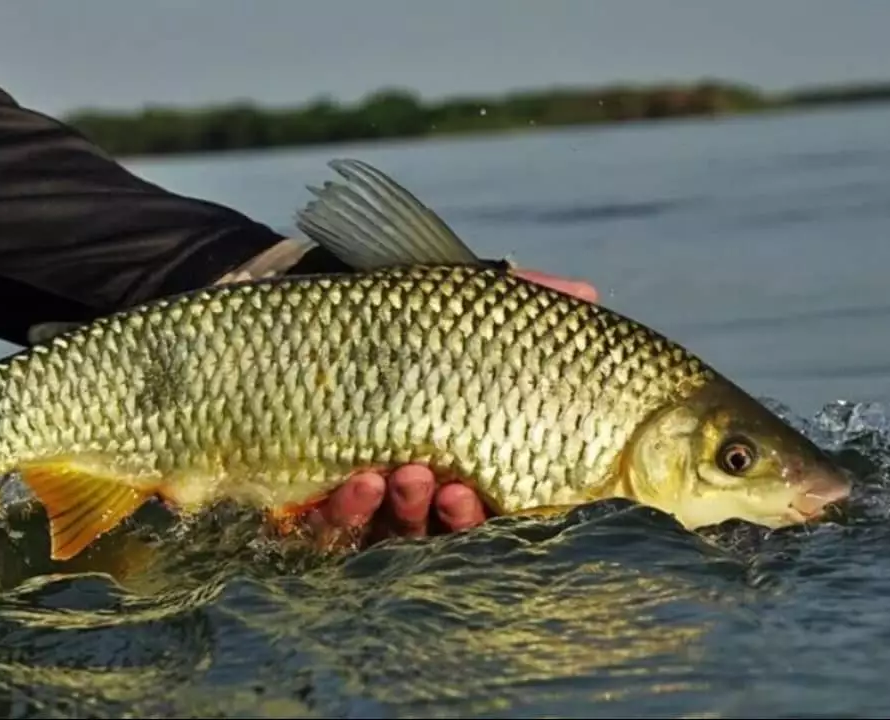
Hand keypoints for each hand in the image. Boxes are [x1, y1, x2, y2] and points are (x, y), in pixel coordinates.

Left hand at [315, 269, 597, 544]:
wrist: (303, 326)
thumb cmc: (392, 324)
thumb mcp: (452, 307)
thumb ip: (518, 302)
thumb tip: (586, 294)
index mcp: (461, 460)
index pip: (488, 501)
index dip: (486, 509)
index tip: (477, 489)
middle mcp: (417, 492)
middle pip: (443, 528)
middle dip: (450, 516)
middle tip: (447, 488)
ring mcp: (365, 503)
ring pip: (392, 533)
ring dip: (404, 512)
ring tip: (404, 477)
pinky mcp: (312, 503)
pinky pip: (332, 527)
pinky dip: (346, 513)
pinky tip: (356, 484)